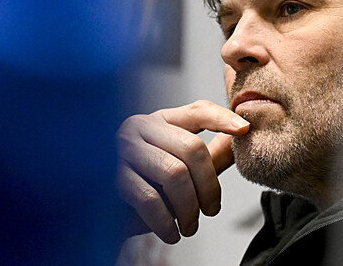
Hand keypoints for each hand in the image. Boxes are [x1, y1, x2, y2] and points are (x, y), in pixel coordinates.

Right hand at [116, 100, 249, 243]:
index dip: (223, 118)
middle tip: (211, 210)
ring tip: (190, 226)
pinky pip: (149, 199)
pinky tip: (171, 232)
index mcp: (160, 121)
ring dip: (189, 208)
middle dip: (209, 186)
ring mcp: (123, 149)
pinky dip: (166, 221)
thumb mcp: (178, 167)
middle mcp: (140, 128)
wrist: (97, 211)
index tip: (245, 129)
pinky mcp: (110, 176)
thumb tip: (240, 139)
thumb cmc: (141, 186)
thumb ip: (209, 155)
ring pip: (174, 174)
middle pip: (192, 148)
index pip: (198, 111)